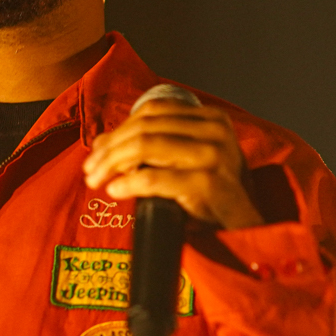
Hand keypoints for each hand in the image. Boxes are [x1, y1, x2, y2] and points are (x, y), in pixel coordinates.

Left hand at [82, 98, 264, 229]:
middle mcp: (215, 131)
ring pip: (145, 146)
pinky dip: (128, 182)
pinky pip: (154, 177)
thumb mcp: (188, 158)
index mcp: (211, 118)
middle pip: (145, 128)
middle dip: (110, 149)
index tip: (97, 150)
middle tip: (90, 169)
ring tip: (97, 180)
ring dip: (113, 163)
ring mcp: (213, 155)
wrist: (245, 224)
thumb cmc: (213, 192)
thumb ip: (153, 145)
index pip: (152, 111)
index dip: (119, 128)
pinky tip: (115, 190)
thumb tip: (102, 142)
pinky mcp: (207, 183)